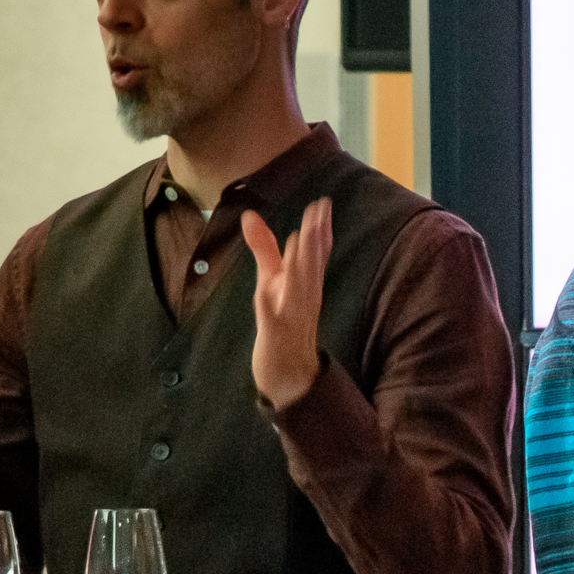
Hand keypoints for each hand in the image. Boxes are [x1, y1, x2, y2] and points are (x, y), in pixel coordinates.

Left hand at [239, 200, 331, 411]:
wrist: (288, 369)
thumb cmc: (280, 319)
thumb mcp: (271, 279)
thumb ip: (264, 247)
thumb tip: (250, 216)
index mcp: (307, 282)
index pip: (317, 252)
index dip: (321, 229)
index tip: (322, 204)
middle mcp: (306, 295)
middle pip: (313, 264)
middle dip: (317, 238)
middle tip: (320, 210)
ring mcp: (293, 313)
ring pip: (302, 283)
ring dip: (304, 261)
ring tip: (304, 234)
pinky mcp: (277, 329)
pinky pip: (281, 309)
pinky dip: (284, 292)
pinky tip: (281, 276)